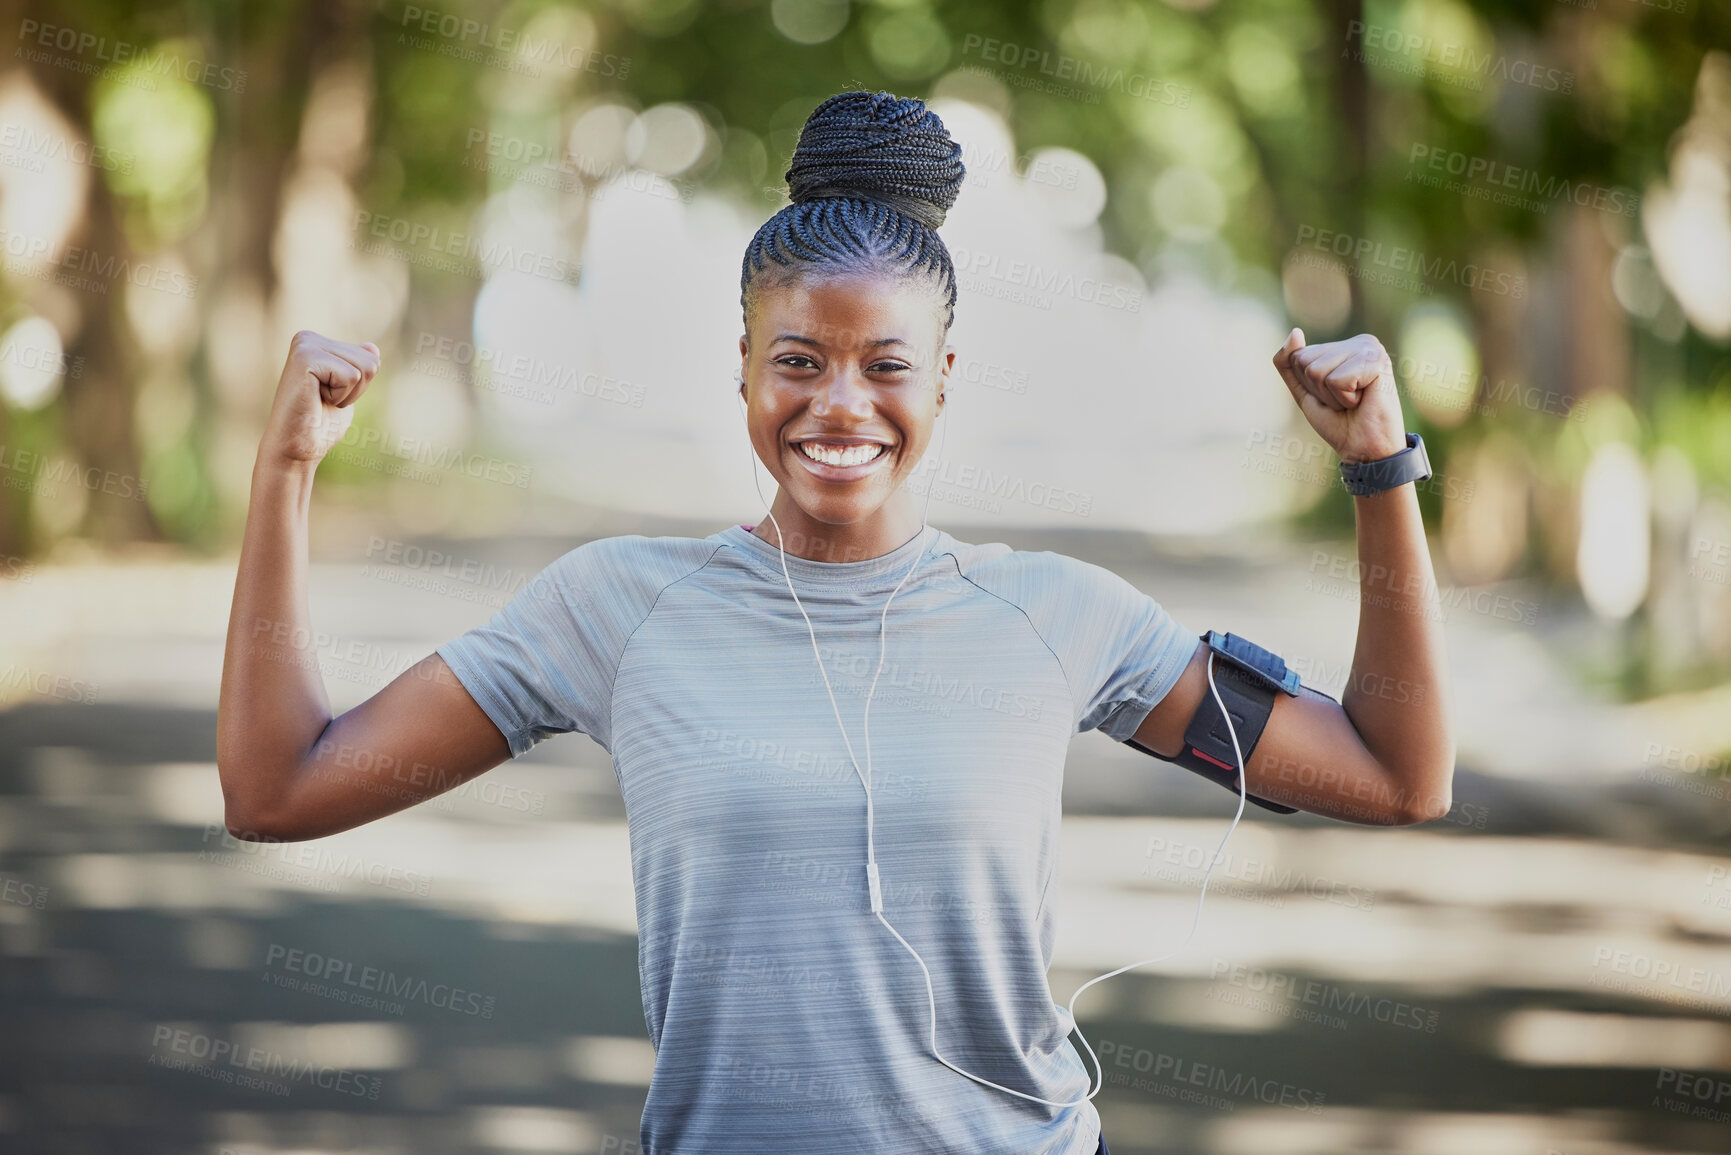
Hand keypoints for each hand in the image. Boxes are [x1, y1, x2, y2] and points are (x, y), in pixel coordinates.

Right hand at [259, 331, 381, 468]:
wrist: (297, 448)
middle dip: (356, 390)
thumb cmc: (320, 425)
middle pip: (371, 360)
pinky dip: (340, 396)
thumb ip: (356, 368)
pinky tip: (315, 399)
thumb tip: (372, 348)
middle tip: (325, 401)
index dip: (359, 386)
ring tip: (319, 400)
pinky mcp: (305, 357)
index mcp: (318, 343)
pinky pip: (351, 376)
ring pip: (365, 367)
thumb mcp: (347, 392)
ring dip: (348, 393)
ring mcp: (305, 345)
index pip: (371, 357)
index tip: (329, 397)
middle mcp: (308, 338)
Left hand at [1271, 329, 1406, 463]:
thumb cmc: (1338, 421)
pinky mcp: (1377, 361)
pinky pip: (1336, 380)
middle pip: (1305, 361)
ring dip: (1331, 396)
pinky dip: (1344, 398)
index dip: (1307, 385)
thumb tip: (1295, 332)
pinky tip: (1364, 400)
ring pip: (1317, 371)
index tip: (1334, 395)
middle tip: (1345, 401)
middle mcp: (1360, 341)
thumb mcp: (1304, 391)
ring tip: (1354, 401)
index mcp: (1345, 345)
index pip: (1299, 356)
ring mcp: (1370, 348)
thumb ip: (1290, 363)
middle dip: (1318, 390)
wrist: (1366, 449)